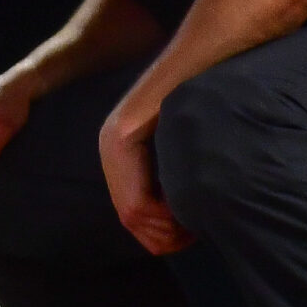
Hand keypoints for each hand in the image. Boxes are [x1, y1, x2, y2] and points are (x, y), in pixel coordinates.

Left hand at [99, 99, 191, 254]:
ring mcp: (113, 147)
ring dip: (168, 228)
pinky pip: (138, 204)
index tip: (188, 234)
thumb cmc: (195, 109)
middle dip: (165, 235)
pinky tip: (184, 210)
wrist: (190, 72)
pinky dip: (165, 216)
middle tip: (193, 232)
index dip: (160, 233)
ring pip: (134, 216)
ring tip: (193, 222)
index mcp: (122, 156)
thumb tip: (180, 218)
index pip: (132, 214)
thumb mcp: (179, 150)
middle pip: (131, 220)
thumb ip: (171, 177)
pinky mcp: (122, 143)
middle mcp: (111, 152)